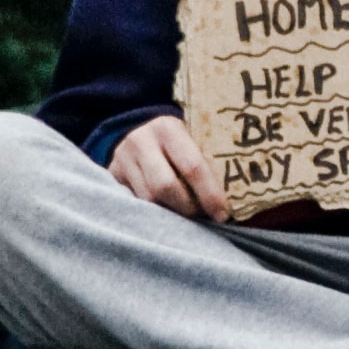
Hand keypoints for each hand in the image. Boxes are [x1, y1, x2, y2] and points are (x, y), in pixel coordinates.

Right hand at [107, 115, 230, 221]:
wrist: (132, 130)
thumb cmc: (174, 140)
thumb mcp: (189, 137)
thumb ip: (205, 158)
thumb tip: (236, 195)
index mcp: (168, 129)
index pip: (192, 166)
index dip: (209, 194)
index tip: (222, 214)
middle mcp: (142, 142)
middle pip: (166, 187)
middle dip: (188, 209)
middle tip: (202, 217)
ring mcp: (123, 160)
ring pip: (149, 201)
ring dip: (171, 215)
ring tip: (185, 218)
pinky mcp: (112, 178)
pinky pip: (136, 205)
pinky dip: (154, 216)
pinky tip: (166, 218)